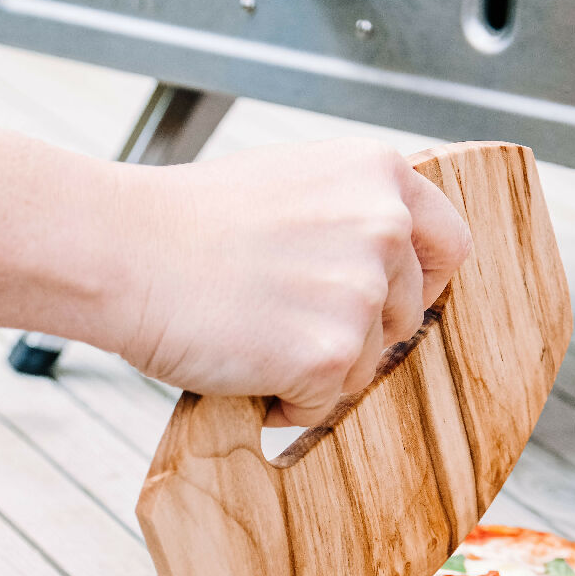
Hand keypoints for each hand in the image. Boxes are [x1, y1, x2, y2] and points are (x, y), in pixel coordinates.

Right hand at [114, 139, 470, 424]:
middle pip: (404, 314)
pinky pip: (327, 401)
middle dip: (356, 329)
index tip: (389, 299)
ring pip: (367, 363)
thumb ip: (355, 211)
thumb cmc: (191, 220)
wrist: (125, 249)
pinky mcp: (330, 353)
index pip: (450, 244)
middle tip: (287, 317)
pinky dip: (288, 398)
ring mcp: (361, 291)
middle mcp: (384, 226)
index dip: (422, 280)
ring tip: (255, 332)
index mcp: (379, 174)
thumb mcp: (296, 182)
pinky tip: (245, 361)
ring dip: (319, 365)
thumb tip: (394, 259)